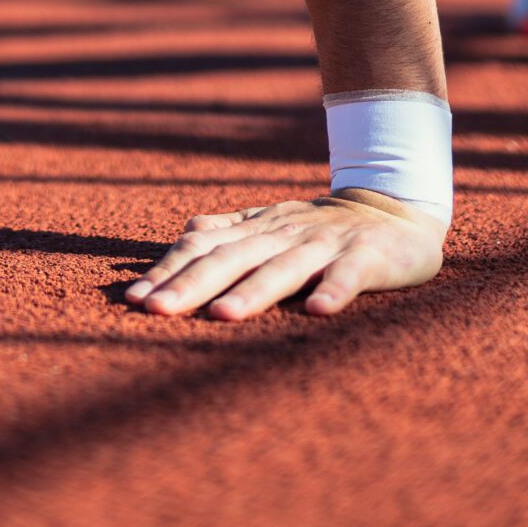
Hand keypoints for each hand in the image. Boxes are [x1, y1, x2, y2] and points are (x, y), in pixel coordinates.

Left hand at [124, 190, 444, 321]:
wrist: (395, 210)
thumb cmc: (320, 229)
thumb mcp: (271, 225)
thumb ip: (229, 231)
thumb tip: (183, 235)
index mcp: (257, 229)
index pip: (203, 247)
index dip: (168, 270)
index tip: (132, 300)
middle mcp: (284, 234)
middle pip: (232, 259)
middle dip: (192, 285)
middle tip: (156, 311)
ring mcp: (326, 246)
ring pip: (284, 269)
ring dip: (253, 291)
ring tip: (222, 316)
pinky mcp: (369, 258)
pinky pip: (351, 276)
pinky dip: (335, 292)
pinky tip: (318, 312)